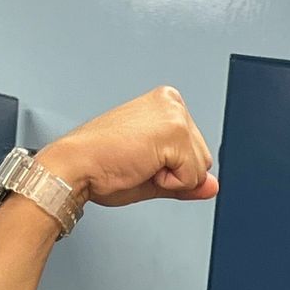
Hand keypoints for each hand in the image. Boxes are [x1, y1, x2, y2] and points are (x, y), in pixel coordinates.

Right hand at [42, 86, 218, 208]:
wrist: (76, 166)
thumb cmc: (101, 164)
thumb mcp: (154, 174)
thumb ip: (187, 179)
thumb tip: (213, 186)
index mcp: (166, 104)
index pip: (195, 153)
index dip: (171, 170)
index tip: (140, 159)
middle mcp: (172, 102)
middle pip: (203, 160)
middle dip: (174, 174)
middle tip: (139, 163)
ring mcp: (174, 115)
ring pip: (200, 170)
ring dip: (171, 178)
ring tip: (139, 163)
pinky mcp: (174, 132)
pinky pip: (191, 178)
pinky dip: (167, 183)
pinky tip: (141, 166)